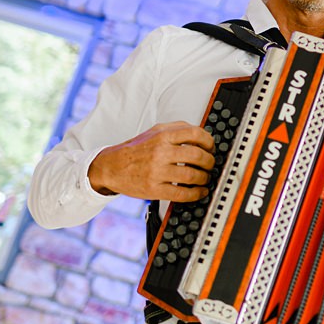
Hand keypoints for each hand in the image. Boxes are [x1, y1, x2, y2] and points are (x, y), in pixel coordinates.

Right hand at [88, 121, 215, 201]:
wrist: (112, 167)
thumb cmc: (136, 150)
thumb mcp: (155, 131)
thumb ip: (177, 129)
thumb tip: (201, 135)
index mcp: (163, 136)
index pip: (196, 134)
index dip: (209, 142)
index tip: (211, 148)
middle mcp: (161, 152)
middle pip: (198, 156)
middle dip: (210, 162)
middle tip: (210, 165)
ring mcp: (157, 172)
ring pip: (192, 176)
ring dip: (205, 178)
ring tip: (205, 178)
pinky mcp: (154, 189)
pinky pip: (182, 194)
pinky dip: (196, 194)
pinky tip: (200, 191)